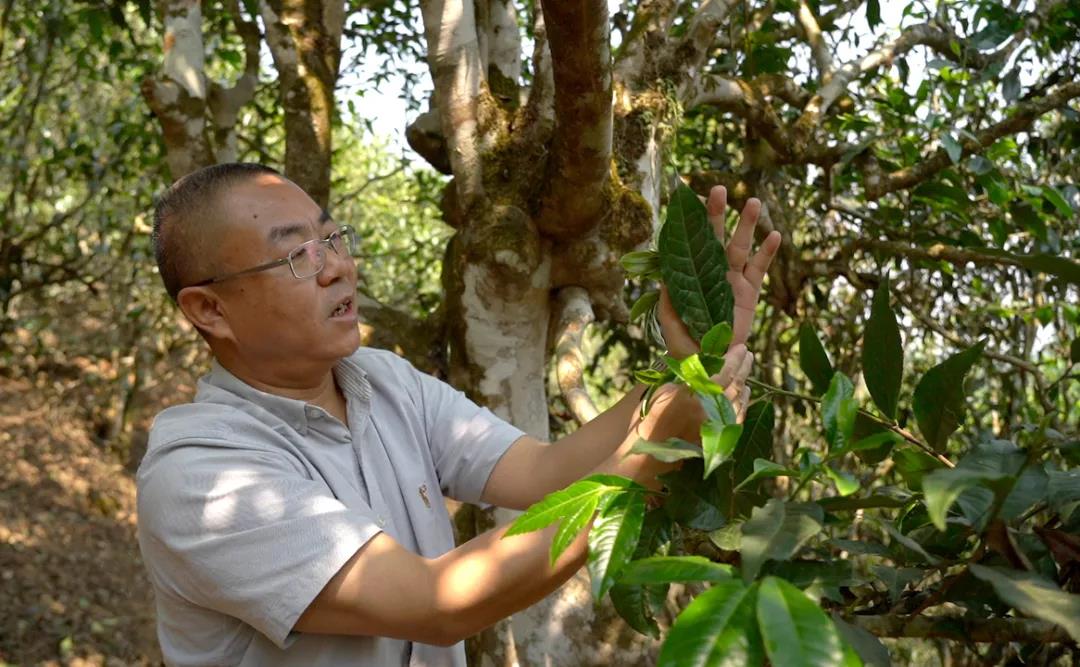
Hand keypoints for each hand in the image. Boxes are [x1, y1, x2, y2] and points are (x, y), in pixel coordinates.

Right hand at [638, 344, 755, 449]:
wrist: (650, 452)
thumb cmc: (649, 417)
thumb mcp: (660, 390)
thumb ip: (683, 376)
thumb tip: (701, 361)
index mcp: (693, 396)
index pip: (723, 372)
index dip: (734, 358)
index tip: (740, 347)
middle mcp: (710, 410)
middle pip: (735, 384)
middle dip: (743, 367)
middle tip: (746, 354)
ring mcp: (717, 426)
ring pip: (739, 400)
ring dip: (744, 381)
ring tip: (745, 369)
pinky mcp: (719, 439)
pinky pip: (738, 416)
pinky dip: (743, 401)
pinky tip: (743, 393)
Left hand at [657, 185, 781, 357]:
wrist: (707, 365)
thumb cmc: (682, 342)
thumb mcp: (669, 318)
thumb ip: (668, 296)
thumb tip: (667, 271)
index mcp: (690, 273)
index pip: (689, 241)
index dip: (690, 222)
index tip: (689, 200)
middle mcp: (711, 271)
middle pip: (715, 236)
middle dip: (717, 213)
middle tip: (718, 188)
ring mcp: (732, 280)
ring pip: (740, 246)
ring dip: (747, 224)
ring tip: (753, 202)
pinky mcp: (749, 294)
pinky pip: (760, 269)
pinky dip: (767, 252)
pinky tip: (774, 235)